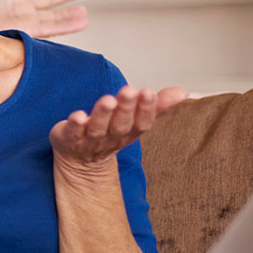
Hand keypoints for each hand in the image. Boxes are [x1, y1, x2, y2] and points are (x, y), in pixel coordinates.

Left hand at [50, 85, 188, 165]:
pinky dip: (75, 125)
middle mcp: (110, 137)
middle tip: (130, 90)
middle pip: (120, 125)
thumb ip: (157, 106)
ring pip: (98, 128)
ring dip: (103, 114)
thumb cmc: (110, 133)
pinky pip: (72, 133)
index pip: (141, 123)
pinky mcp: (68, 138)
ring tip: (108, 99)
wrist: (80, 161)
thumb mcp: (135, 121)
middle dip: (126, 109)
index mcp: (129, 132)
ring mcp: (89, 139)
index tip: (149, 92)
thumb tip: (183, 91)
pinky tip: (78, 115)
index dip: (146, 109)